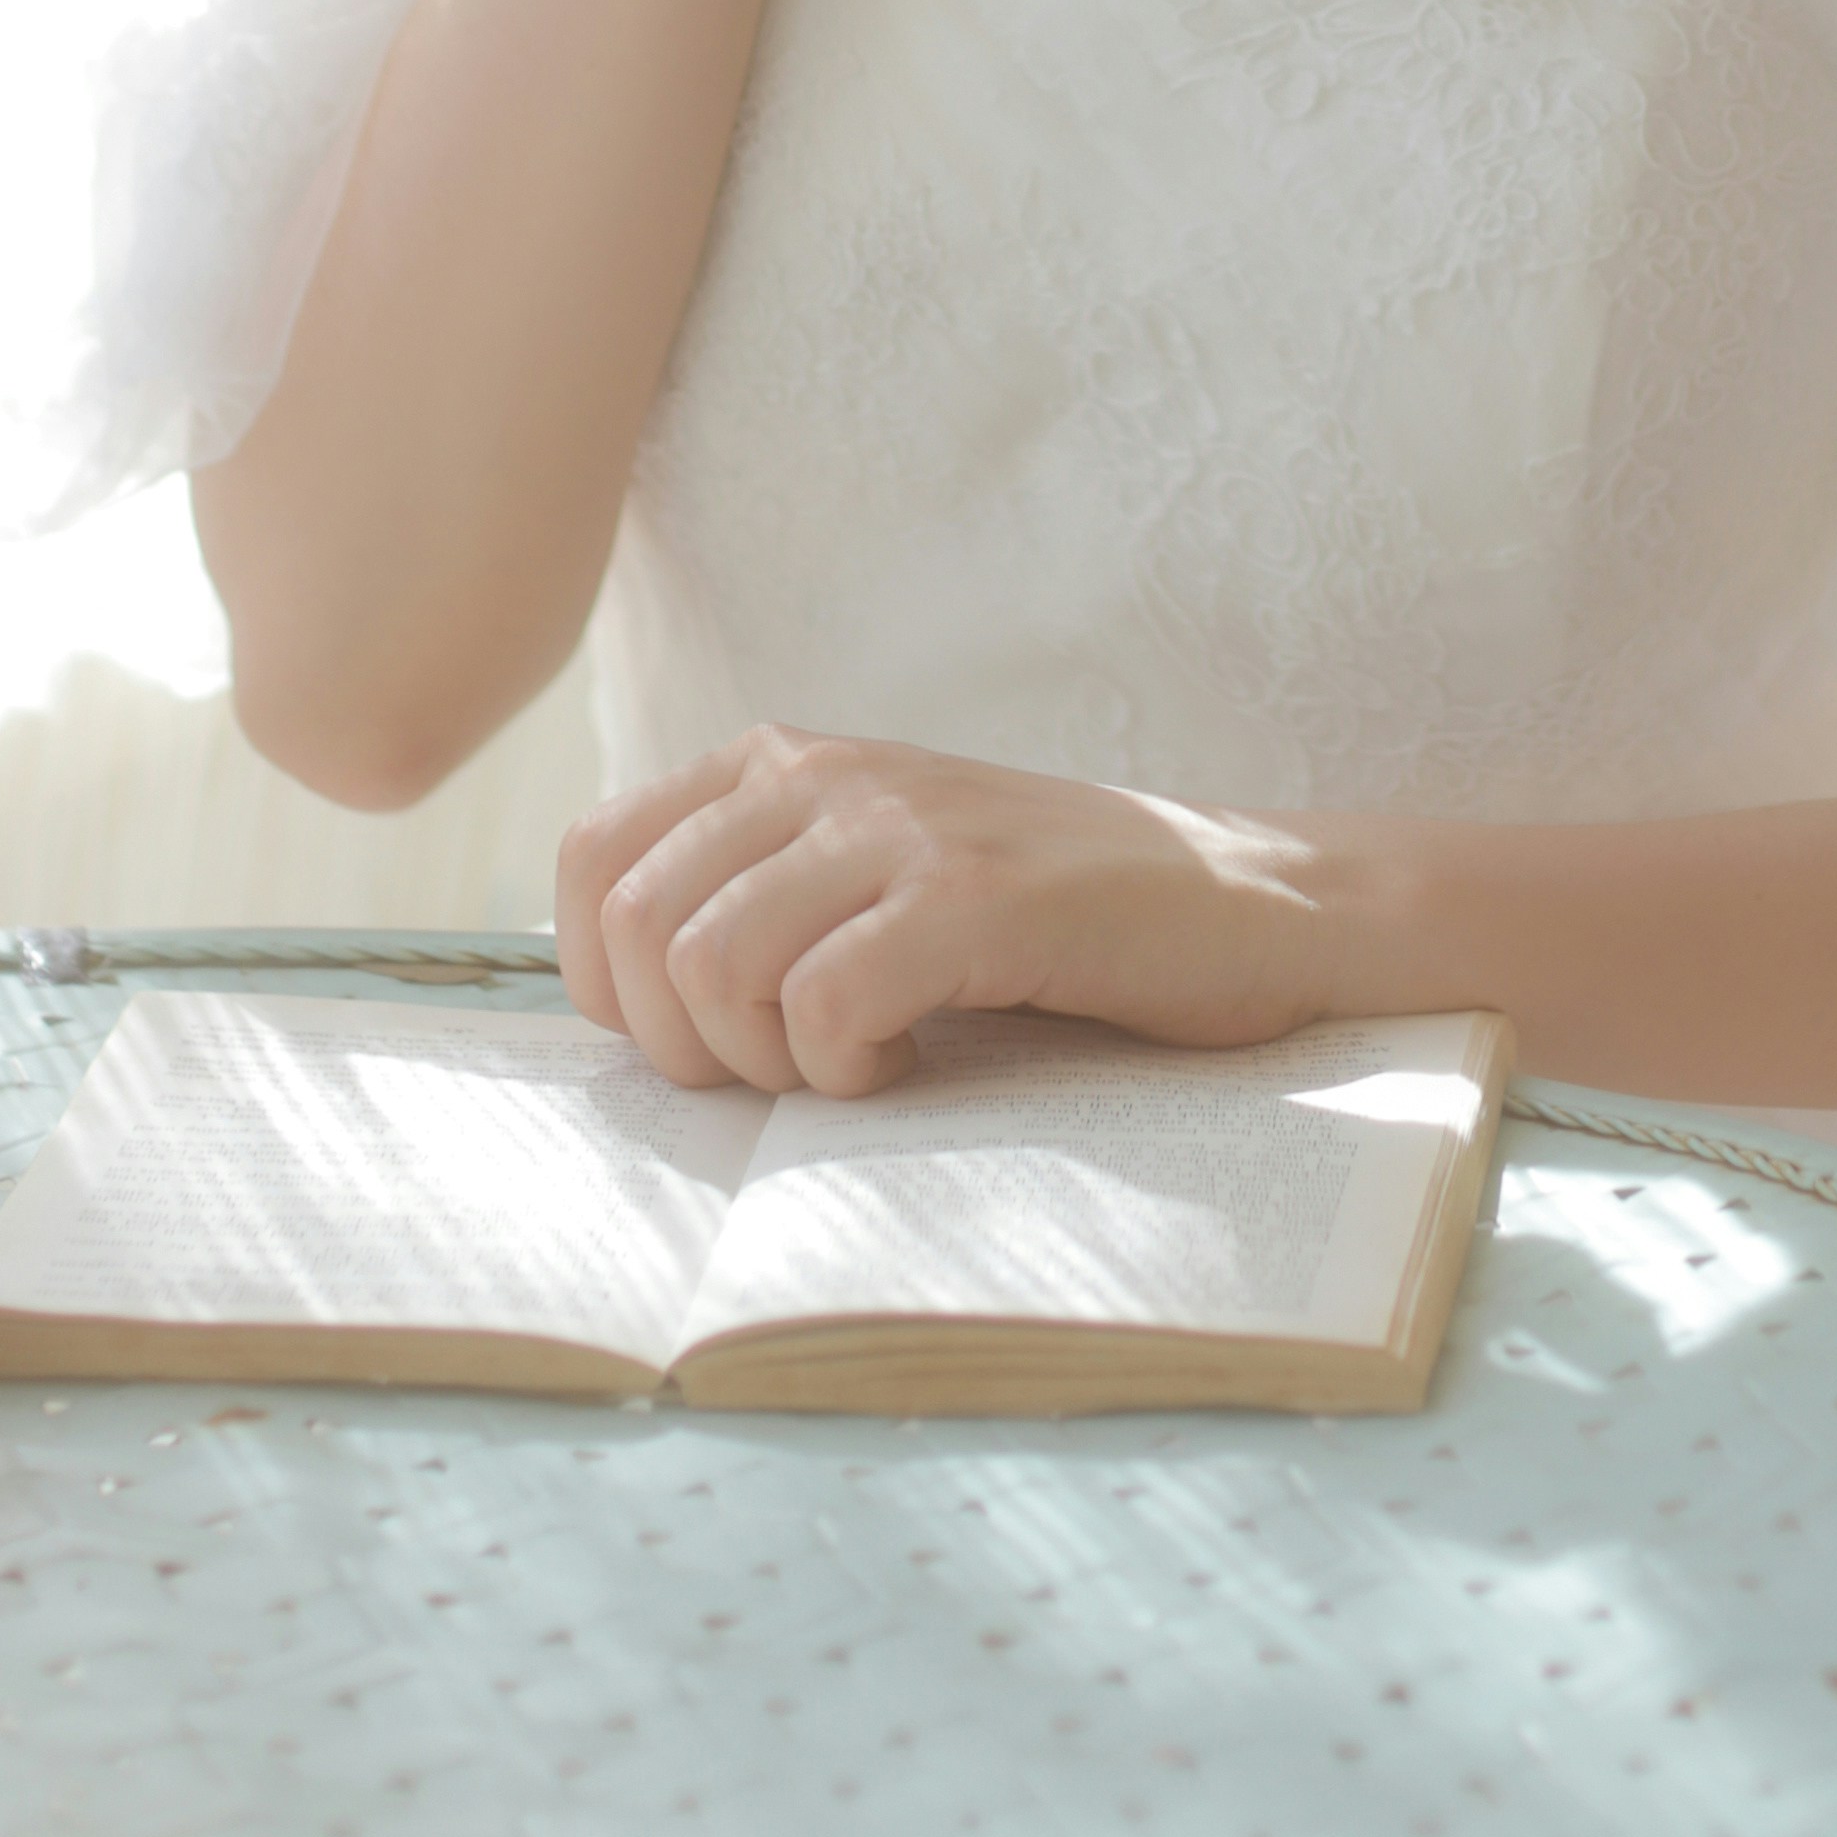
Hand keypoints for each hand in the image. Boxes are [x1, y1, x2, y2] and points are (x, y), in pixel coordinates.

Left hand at [554, 723, 1330, 1097]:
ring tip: (851, 1064)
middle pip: (638, 926)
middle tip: (784, 1072)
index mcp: (779, 764)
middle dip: (684, 1043)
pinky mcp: (974, 895)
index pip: (591, 859)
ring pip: (713, 966)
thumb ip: (752, 898)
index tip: (696, 1040)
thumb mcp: (870, 877)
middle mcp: (823, 774)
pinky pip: (826, 1005)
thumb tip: (616, 997)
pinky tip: (908, 1065)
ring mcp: (902, 827)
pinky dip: (846, 1072)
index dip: (604, 981)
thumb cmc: (1045, 921)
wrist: (1245, 900)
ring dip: (766, 1061)